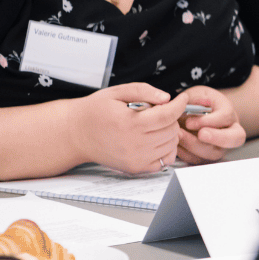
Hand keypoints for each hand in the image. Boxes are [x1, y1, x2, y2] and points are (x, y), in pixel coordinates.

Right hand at [66, 84, 182, 175]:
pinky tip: (155, 139)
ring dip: (169, 132)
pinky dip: (166, 148)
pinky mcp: (136, 168)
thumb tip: (166, 98)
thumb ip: (143, 91)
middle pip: (172, 129)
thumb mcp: (117, 92)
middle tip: (158, 111)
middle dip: (171, 116)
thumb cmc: (95, 111)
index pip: (168, 114)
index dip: (179, 104)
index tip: (182, 98)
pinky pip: (166, 159)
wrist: (75, 135)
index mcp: (129, 123)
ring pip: (172, 144)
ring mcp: (135, 159)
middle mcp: (133, 144)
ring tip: (153, 124)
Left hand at [171, 86, 246, 163]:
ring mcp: (219, 147)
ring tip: (179, 136)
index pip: (226, 117)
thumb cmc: (199, 104)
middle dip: (217, 137)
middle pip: (234, 138)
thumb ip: (193, 99)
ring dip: (194, 146)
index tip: (190, 122)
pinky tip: (175, 144)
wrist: (199, 116)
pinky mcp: (206, 157)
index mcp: (229, 114)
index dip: (209, 120)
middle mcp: (229, 132)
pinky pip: (198, 160)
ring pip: (213, 153)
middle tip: (201, 134)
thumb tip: (188, 105)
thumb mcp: (197, 94)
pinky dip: (185, 153)